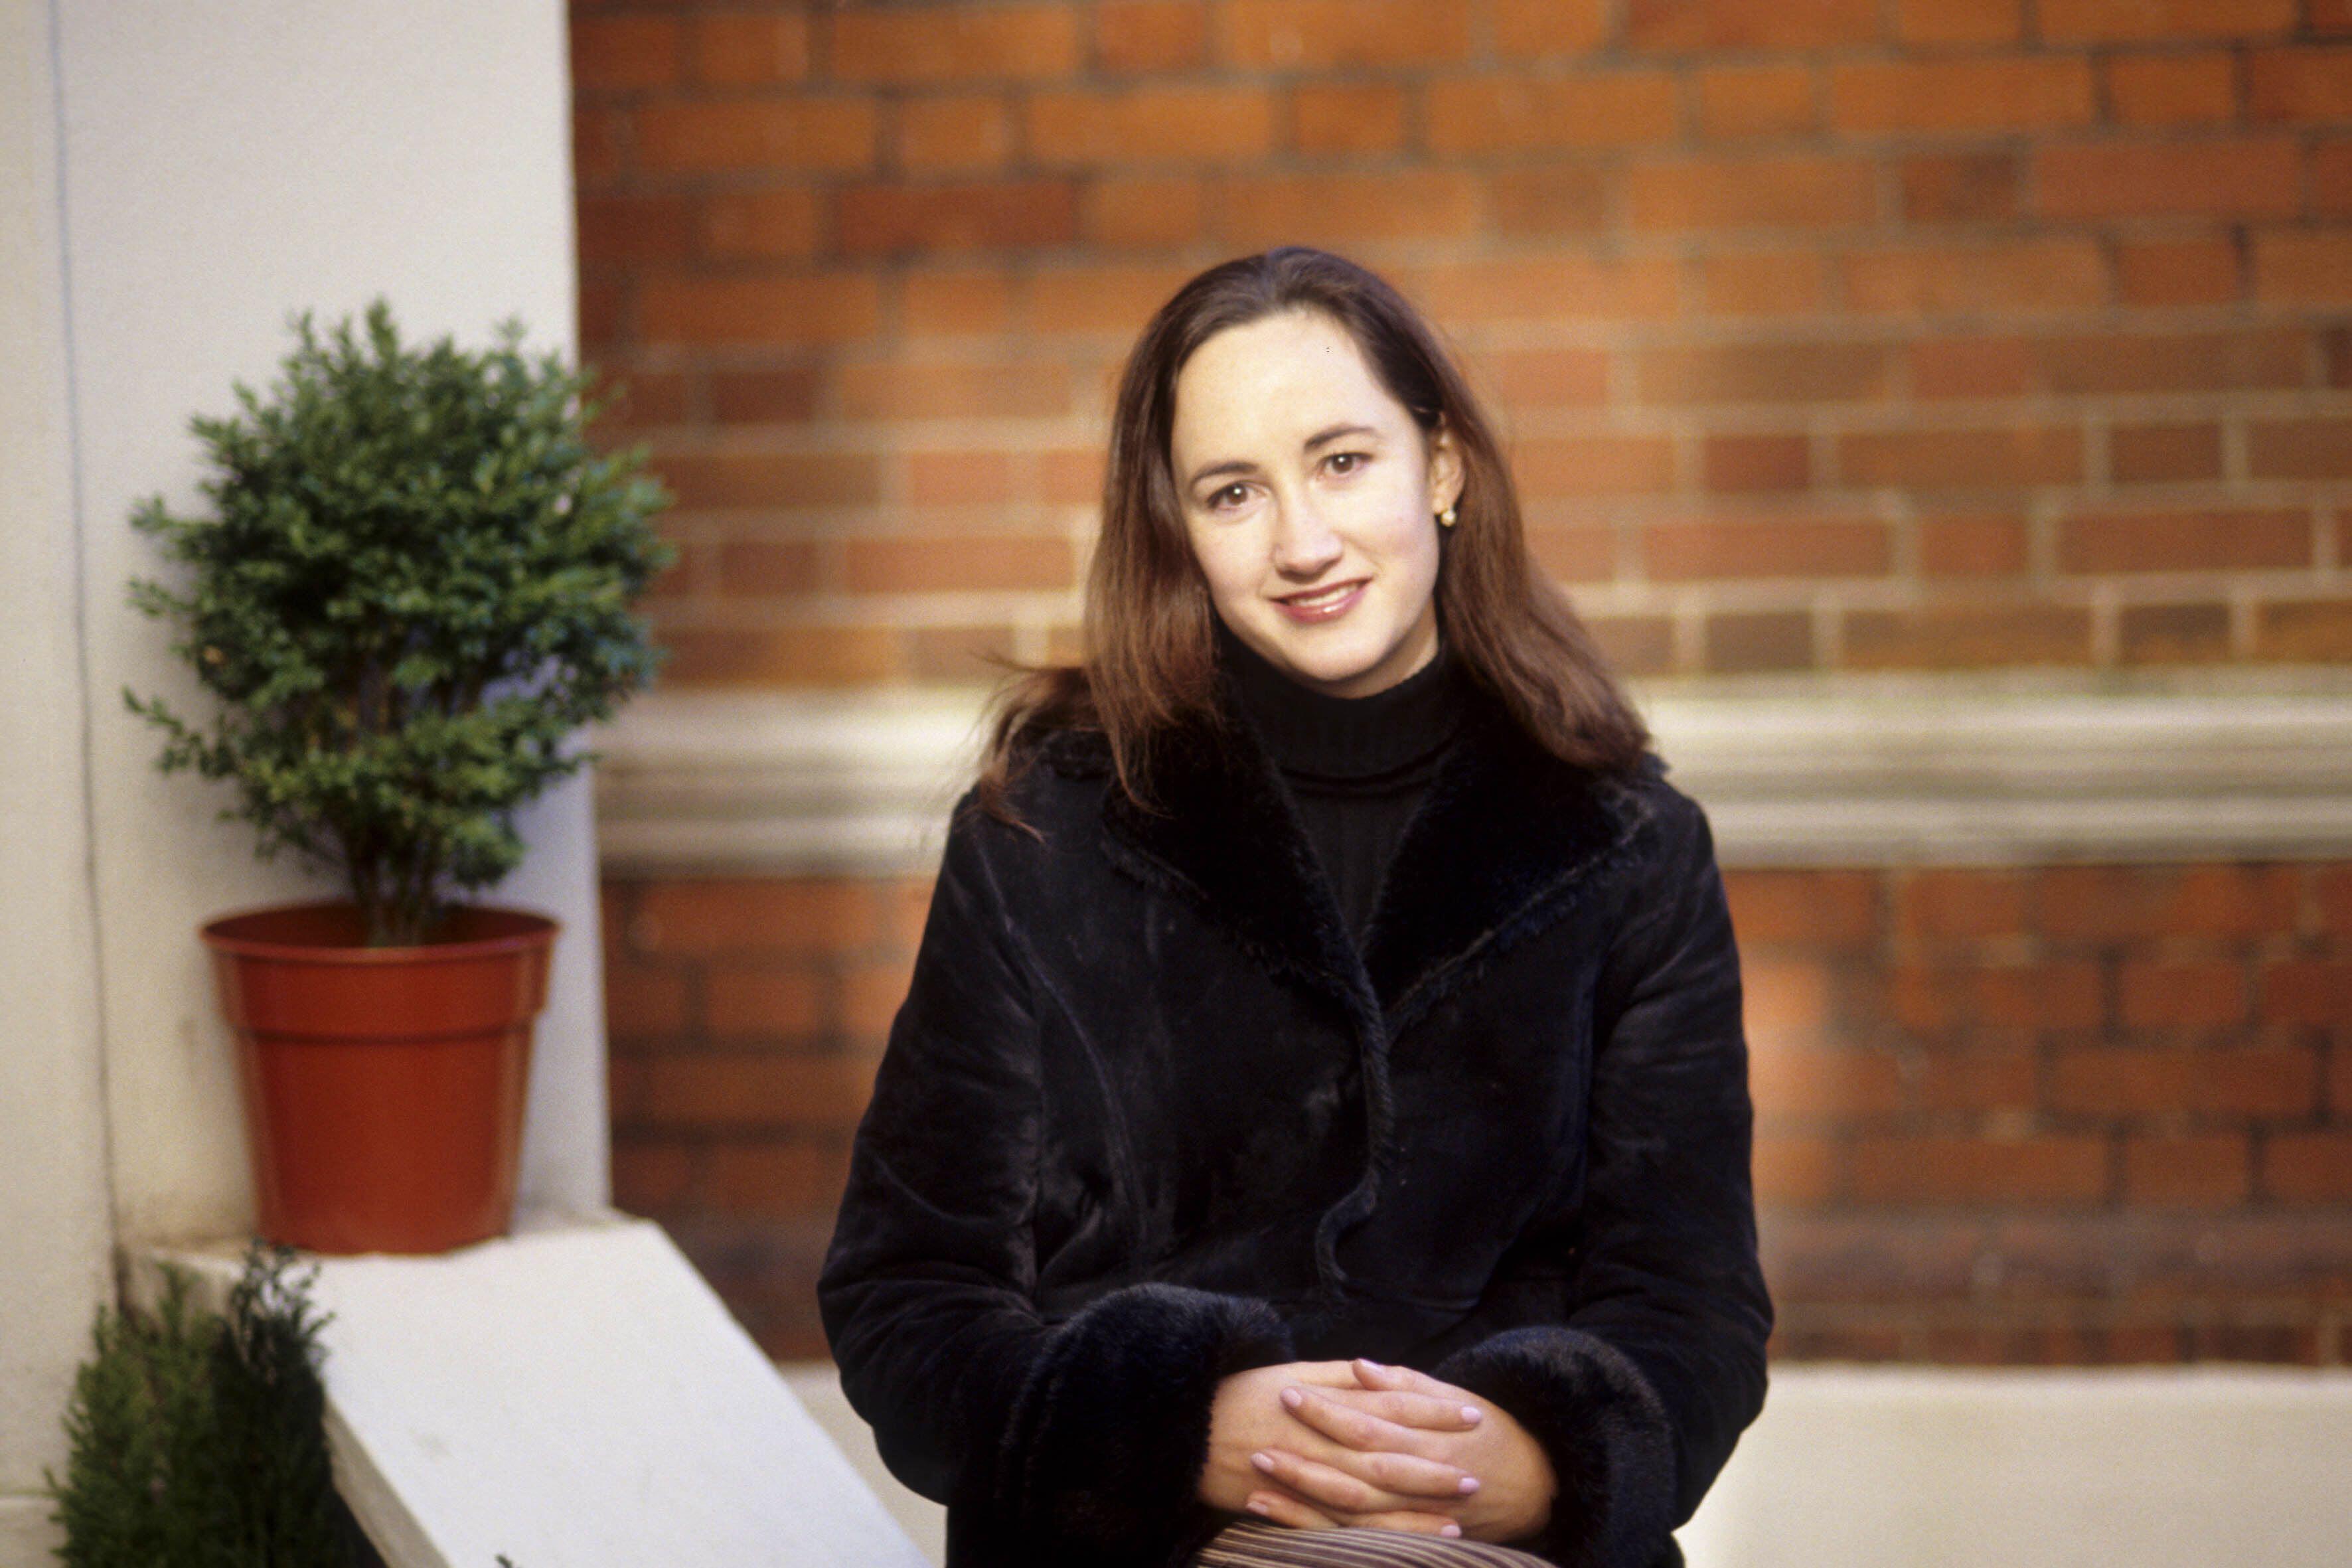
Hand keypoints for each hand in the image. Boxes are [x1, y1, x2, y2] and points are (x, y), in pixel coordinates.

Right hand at [1200, 1360, 1481, 1536]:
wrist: (1193, 1429)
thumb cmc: (1244, 1394)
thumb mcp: (1293, 1373)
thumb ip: (1339, 1379)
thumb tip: (1378, 1374)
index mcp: (1327, 1405)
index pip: (1393, 1408)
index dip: (1435, 1413)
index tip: (1473, 1415)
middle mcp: (1324, 1444)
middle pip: (1391, 1458)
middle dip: (1436, 1466)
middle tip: (1477, 1472)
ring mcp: (1310, 1480)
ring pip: (1374, 1499)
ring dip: (1418, 1507)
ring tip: (1460, 1511)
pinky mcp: (1296, 1508)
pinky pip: (1344, 1528)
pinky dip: (1381, 1534)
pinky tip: (1412, 1539)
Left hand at [1247, 1359, 1558, 1544]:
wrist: (1537, 1485)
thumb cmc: (1493, 1432)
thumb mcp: (1457, 1399)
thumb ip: (1406, 1385)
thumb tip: (1358, 1366)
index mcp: (1431, 1439)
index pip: (1370, 1423)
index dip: (1328, 1409)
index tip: (1289, 1391)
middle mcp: (1421, 1481)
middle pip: (1354, 1468)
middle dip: (1305, 1452)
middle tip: (1260, 1434)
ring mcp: (1414, 1515)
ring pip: (1351, 1508)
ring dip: (1302, 1492)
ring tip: (1259, 1473)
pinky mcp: (1407, 1536)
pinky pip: (1355, 1536)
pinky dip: (1312, 1526)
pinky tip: (1275, 1514)